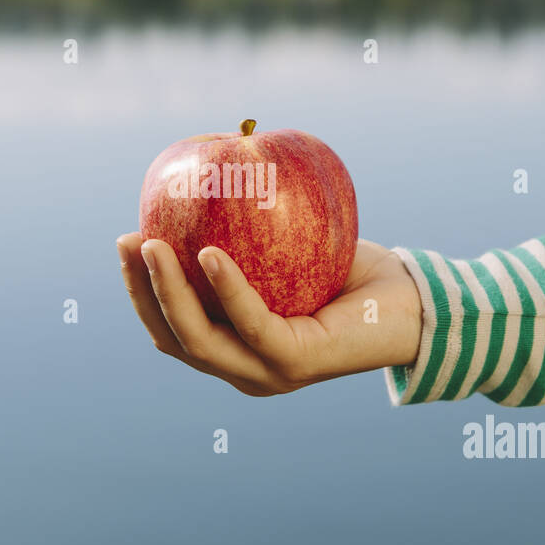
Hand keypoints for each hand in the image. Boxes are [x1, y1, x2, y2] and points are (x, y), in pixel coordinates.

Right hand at [116, 234, 422, 395]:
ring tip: (151, 243)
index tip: (127, 240)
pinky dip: (226, 289)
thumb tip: (213, 170)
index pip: (173, 329)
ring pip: (199, 339)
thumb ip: (252, 233)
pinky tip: (208, 253)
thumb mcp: (292, 249)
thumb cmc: (355, 272)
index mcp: (238, 351)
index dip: (140, 291)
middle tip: (126, 239)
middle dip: (140, 291)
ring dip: (168, 292)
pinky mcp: (296, 363)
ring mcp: (269, 374)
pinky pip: (251, 324)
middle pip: (173, 338)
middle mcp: (246, 371)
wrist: (418, 304)